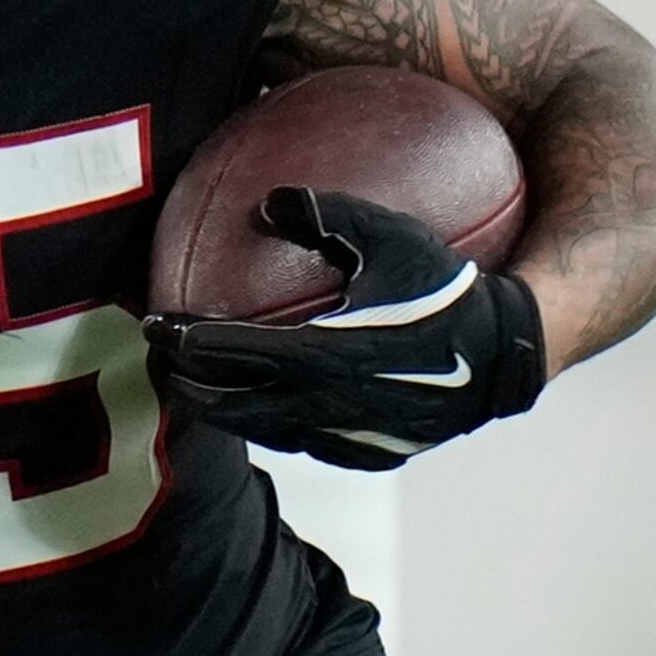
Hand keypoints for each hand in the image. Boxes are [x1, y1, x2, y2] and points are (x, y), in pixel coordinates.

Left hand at [143, 188, 546, 471]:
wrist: (505, 356)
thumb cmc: (445, 288)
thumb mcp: (387, 236)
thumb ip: (324, 214)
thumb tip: (266, 201)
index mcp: (317, 353)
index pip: (222, 352)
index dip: (178, 340)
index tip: (151, 322)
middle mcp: (320, 404)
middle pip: (223, 402)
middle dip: (183, 381)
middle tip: (159, 356)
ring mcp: (341, 437)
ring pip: (257, 429)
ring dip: (220, 407)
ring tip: (198, 381)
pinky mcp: (362, 454)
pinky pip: (298, 442)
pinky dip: (267, 422)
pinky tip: (261, 402)